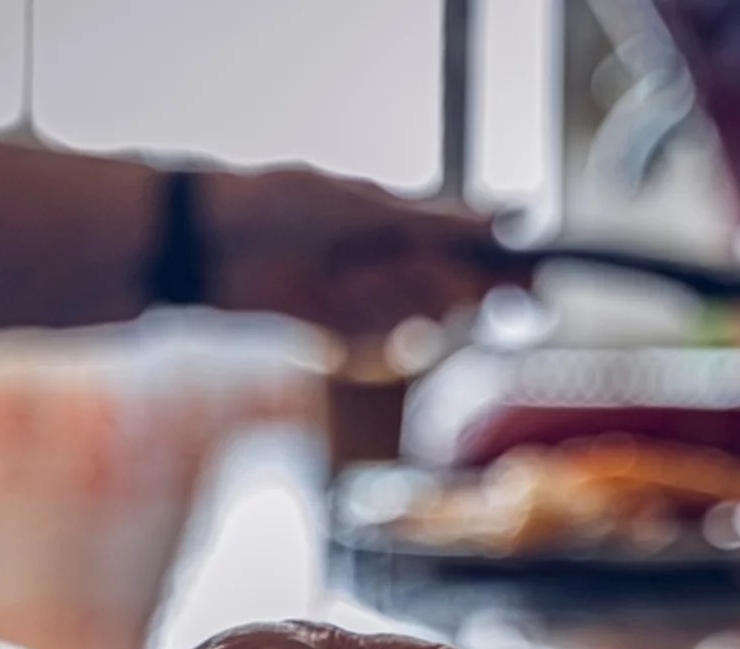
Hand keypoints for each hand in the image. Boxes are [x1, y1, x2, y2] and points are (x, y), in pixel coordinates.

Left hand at [201, 169, 522, 337]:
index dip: (510, 269)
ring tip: (344, 281)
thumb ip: (435, 222)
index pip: (480, 248)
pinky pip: (381, 352)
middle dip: (441, 290)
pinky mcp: (346, 339)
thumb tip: (507, 219)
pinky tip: (328, 314)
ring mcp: (373, 304)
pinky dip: (362, 338)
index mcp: (410, 222)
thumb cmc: (281, 206)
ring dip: (389, 310)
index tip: (532, 282)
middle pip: (458, 295)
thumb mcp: (364, 207)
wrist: (207, 248)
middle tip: (409, 276)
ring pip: (420, 326)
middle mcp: (400, 264)